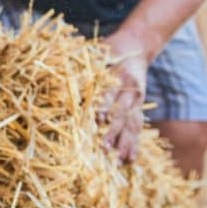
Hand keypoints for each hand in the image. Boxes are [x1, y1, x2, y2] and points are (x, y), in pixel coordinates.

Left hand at [99, 33, 148, 162]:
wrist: (137, 46)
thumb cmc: (111, 49)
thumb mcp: (99, 52)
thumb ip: (86, 65)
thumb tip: (67, 79)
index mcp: (121, 76)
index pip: (111, 94)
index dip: (105, 106)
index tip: (98, 120)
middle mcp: (132, 90)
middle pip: (122, 114)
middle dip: (113, 132)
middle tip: (105, 149)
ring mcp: (137, 101)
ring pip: (132, 125)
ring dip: (125, 144)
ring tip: (119, 162)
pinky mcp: (139, 109)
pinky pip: (137, 128)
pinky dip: (134, 144)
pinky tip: (131, 160)